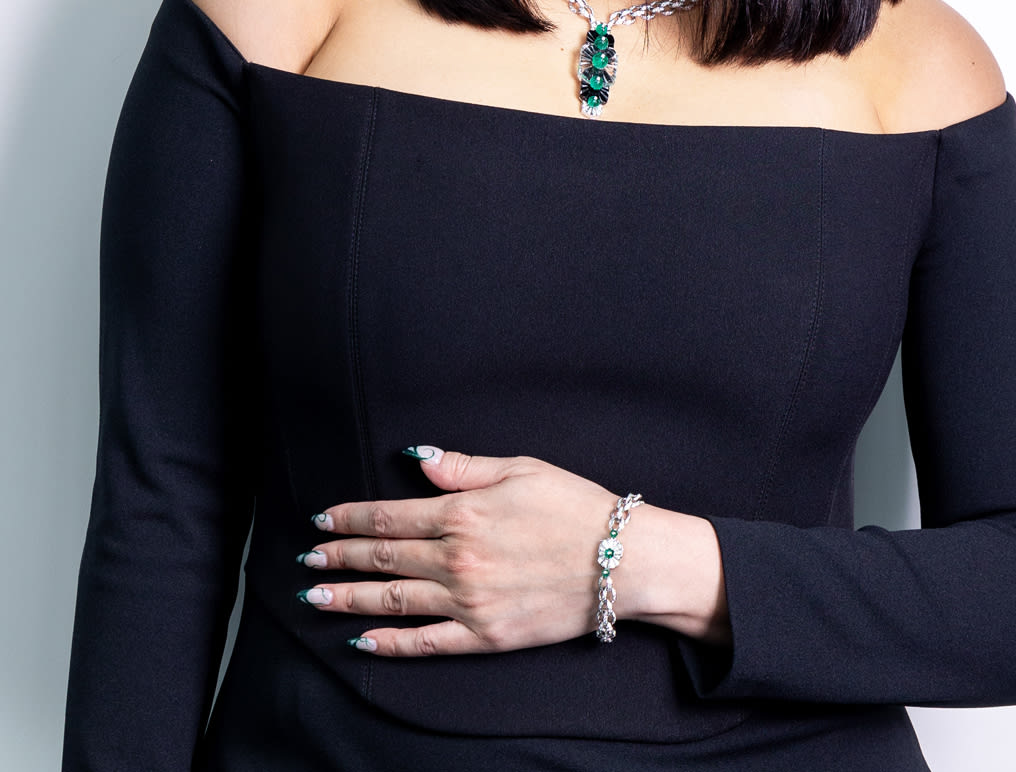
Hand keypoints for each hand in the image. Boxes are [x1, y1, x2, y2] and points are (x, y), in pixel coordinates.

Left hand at [297, 448, 623, 656]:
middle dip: (340, 558)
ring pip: (394, 601)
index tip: (322, 520)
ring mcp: (470, 601)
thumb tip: (415, 459)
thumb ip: (462, 467)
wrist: (622, 560)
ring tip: (316, 597)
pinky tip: (364, 640)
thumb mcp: (519, 468)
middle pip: (383, 558)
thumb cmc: (575, 506)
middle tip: (307, 560)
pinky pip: (427, 642)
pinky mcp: (487, 636)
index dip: (350, 519)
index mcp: (464, 512)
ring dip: (349, 598)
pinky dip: (391, 643)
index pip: (390, 516)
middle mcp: (459, 558)